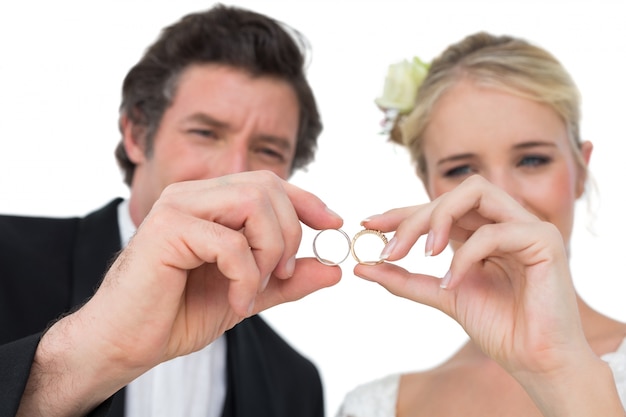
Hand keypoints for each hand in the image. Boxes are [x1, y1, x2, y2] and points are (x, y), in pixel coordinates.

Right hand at [18, 171, 342, 416]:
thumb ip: (288, 280)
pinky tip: (237, 303)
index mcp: (210, 202)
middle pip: (267, 188)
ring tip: (255, 289)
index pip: (269, 183)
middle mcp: (193, 195)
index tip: (333, 225)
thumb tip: (334, 269)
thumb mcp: (249, 293)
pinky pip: (231, 243)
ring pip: (253, 205)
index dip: (307, 201)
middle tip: (282, 275)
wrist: (126, 341)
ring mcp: (178, 207)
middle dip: (290, 234)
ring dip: (269, 252)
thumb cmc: (178, 313)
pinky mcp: (166, 229)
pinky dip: (245, 278)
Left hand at [356, 175, 585, 376]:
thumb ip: (405, 280)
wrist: (536, 361)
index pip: (439, 207)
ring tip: (421, 254)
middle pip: (453, 194)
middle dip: (415, 216)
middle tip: (390, 248)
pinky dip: (464, 255)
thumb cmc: (499, 328)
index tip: (369, 224)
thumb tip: (362, 267)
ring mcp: (527, 226)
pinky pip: (494, 233)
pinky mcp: (545, 240)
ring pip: (475, 192)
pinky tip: (452, 283)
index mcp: (484, 231)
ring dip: (439, 219)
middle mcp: (505, 220)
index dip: (403, 212)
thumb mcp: (442, 296)